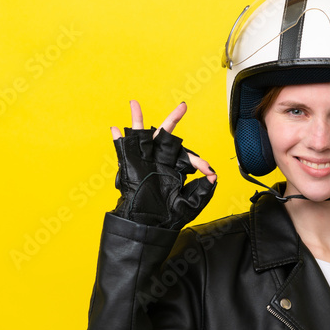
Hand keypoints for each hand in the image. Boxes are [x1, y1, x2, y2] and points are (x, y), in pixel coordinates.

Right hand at [111, 100, 216, 229]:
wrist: (149, 226)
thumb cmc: (168, 217)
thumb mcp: (190, 204)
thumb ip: (203, 191)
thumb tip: (214, 176)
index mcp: (174, 168)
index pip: (188, 157)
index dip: (198, 161)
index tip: (207, 169)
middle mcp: (159, 161)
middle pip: (166, 135)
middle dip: (174, 119)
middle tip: (183, 106)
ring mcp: (143, 161)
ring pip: (141, 135)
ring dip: (137, 118)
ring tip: (134, 103)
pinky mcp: (130, 166)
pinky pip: (122, 150)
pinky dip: (118, 139)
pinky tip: (115, 128)